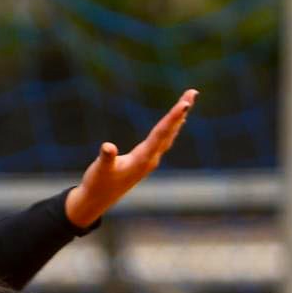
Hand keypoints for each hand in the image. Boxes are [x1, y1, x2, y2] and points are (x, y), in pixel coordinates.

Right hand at [63, 88, 196, 227]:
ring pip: (169, 134)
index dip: (173, 118)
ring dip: (179, 117)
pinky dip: (171, 126)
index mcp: (143, 159)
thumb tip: (108, 147)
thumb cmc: (98, 183)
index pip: (161, 134)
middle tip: (193, 92)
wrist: (98, 200)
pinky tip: (177, 121)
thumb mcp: (100, 170)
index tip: (185, 104)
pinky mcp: (146, 160)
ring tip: (188, 100)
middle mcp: (151, 159)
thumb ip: (106, 158)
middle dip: (181, 112)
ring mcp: (150, 160)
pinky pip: (164, 139)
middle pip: (170, 131)